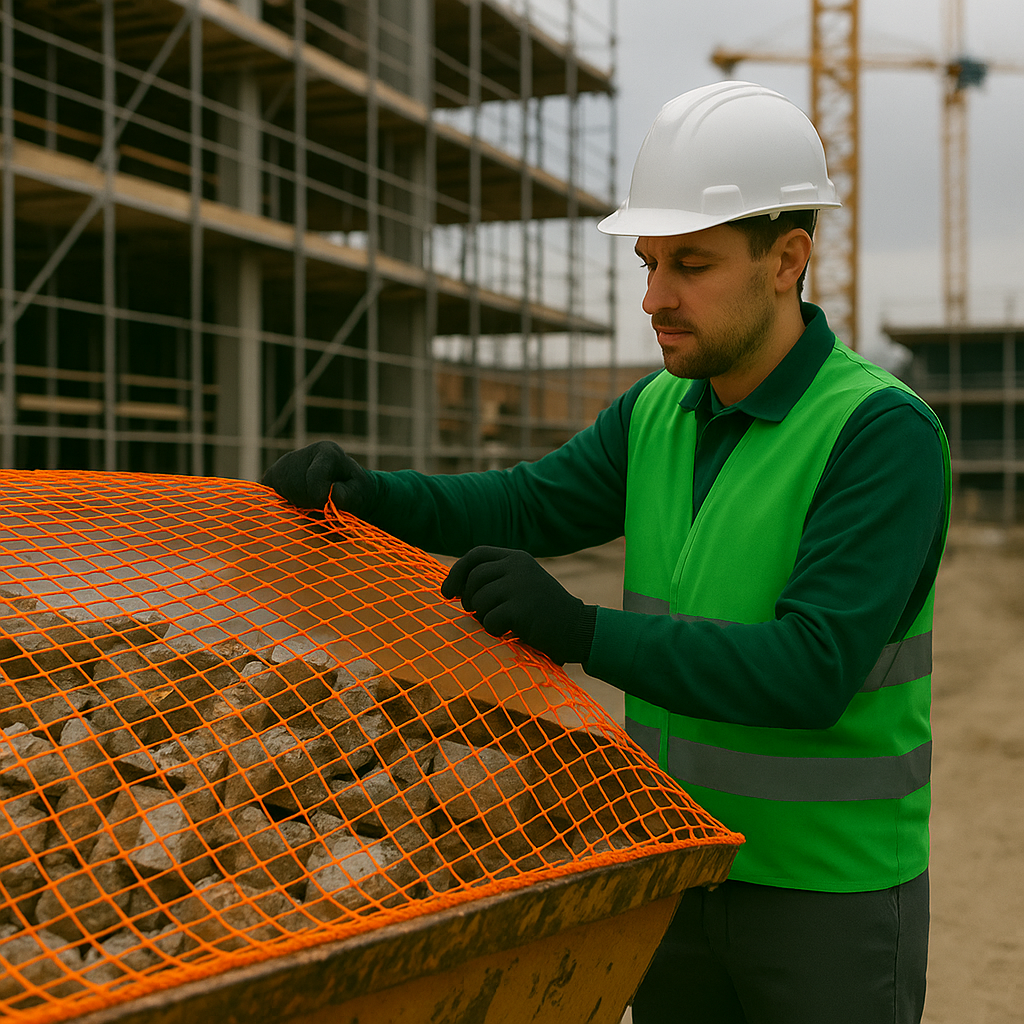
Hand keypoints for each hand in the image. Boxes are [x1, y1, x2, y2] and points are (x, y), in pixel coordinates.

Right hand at [262, 441, 373, 515]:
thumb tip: (334, 493)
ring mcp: (284, 464)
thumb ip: (349, 495)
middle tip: (321, 504)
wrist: (342, 491)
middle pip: (296, 485)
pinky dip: (284, 504)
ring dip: (297, 505)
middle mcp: (303, 453)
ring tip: (312, 503)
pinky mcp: (271, 476)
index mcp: (327, 451)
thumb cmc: (353, 492)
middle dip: (309, 502)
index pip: (315, 475)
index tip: (325, 502)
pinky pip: (270, 495)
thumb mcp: (360, 494)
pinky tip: (298, 502)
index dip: (319, 496)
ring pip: (281, 491)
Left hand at [441, 546, 593, 664]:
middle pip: (473, 577)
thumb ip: (496, 578)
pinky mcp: (521, 608)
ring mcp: (520, 585)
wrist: (578, 629)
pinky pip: (489, 620)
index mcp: (518, 558)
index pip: (476, 554)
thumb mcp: (522, 584)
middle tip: (476, 614)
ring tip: (500, 623)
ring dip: (482, 617)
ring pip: (478, 600)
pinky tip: (511, 632)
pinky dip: (495, 631)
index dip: (457, 572)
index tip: (447, 593)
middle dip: (467, 599)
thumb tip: (454, 586)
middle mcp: (518, 566)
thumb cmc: (543, 612)